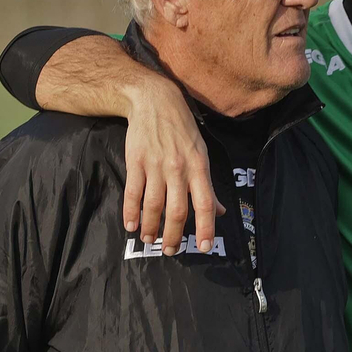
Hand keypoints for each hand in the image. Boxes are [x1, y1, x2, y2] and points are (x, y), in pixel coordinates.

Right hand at [122, 77, 222, 253]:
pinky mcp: (136, 162)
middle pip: (177, 210)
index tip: (204, 247)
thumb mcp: (202, 153)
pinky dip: (131, 212)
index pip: (205, 203)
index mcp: (199, 167)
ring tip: (150, 240)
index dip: (206, 227)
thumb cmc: (182, 128)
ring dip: (152, 227)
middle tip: (171, 250)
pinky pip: (133, 193)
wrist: (154, 101)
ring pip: (154, 205)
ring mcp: (156, 166)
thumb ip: (208, 185)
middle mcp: (179, 169)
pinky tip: (131, 225)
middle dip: (174, 235)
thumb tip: (220, 211)